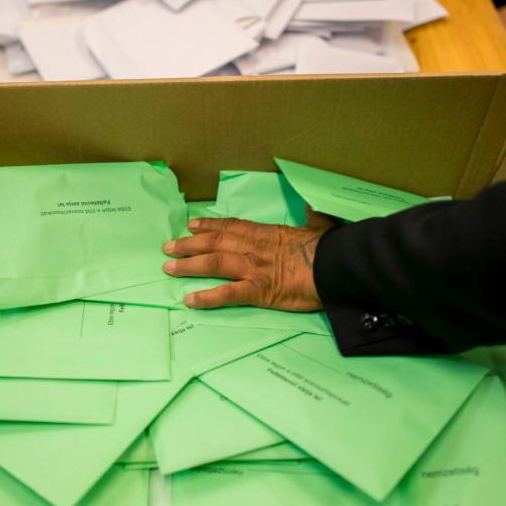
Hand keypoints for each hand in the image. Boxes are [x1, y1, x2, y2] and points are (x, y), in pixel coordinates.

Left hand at [162, 210, 336, 310]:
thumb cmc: (330, 248)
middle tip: (168, 246)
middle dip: (189, 244)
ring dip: (188, 266)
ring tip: (169, 268)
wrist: (337, 266)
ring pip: (213, 264)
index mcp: (267, 233)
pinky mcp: (259, 290)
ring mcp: (254, 269)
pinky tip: (190, 300)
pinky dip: (207, 297)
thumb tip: (312, 205)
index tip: (191, 224)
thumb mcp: (320, 226)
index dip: (209, 225)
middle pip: (214, 242)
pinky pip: (227, 294)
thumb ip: (312, 216)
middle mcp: (254, 248)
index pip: (231, 226)